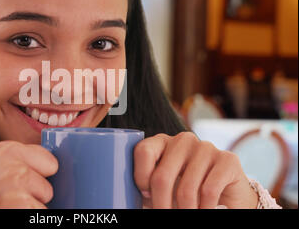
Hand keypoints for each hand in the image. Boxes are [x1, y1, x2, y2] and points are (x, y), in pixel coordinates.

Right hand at [0, 141, 57, 208]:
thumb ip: (21, 162)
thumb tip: (51, 168)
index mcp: (9, 151)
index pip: (50, 161)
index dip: (41, 175)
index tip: (28, 180)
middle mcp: (15, 166)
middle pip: (48, 185)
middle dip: (35, 194)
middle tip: (13, 196)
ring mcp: (19, 187)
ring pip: (44, 202)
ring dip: (31, 207)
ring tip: (10, 204)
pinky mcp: (22, 206)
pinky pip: (40, 214)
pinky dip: (29, 215)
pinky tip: (12, 210)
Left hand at [134, 132, 258, 208]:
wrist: (226, 196)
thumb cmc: (185, 192)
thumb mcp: (163, 189)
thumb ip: (147, 188)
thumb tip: (128, 199)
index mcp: (162, 142)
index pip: (143, 151)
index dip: (141, 178)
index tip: (145, 196)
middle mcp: (183, 140)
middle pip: (162, 176)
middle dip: (160, 205)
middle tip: (163, 214)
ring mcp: (206, 147)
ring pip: (186, 188)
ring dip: (184, 210)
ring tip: (184, 215)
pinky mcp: (227, 159)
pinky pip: (209, 190)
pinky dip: (203, 209)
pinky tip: (202, 212)